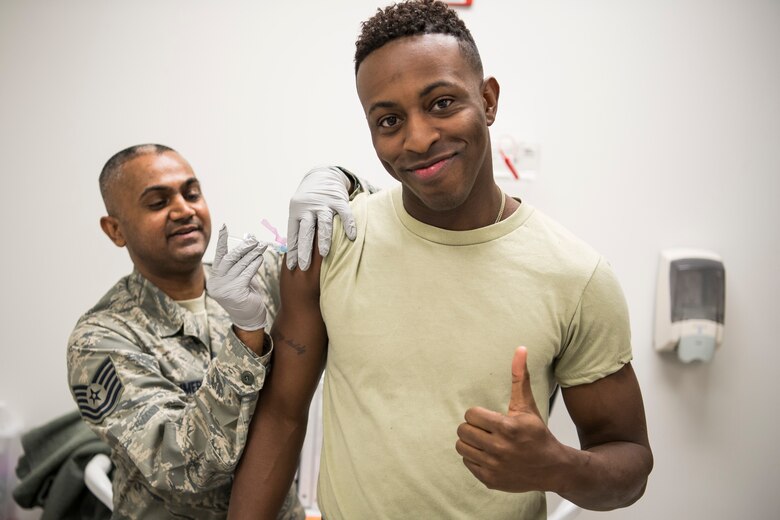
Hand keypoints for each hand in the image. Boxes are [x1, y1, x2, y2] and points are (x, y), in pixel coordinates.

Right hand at [207, 225, 267, 330]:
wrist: (249, 319)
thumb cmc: (246, 297)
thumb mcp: (241, 278)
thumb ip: (242, 263)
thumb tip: (249, 241)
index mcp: (215, 279)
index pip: (218, 256)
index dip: (222, 241)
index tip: (224, 227)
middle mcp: (217, 283)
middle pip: (229, 259)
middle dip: (243, 247)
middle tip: (254, 240)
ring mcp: (224, 289)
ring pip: (239, 265)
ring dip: (252, 254)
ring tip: (261, 247)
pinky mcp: (235, 292)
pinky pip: (246, 273)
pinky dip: (254, 264)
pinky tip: (260, 258)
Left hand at [286, 166, 356, 270]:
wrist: (322, 176)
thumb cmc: (310, 201)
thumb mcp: (300, 211)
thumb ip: (299, 229)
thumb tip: (294, 255)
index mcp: (296, 212)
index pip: (293, 234)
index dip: (293, 251)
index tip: (293, 267)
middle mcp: (308, 208)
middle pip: (306, 231)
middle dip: (304, 250)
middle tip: (304, 266)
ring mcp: (324, 204)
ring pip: (323, 223)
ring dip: (323, 239)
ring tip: (324, 254)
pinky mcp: (338, 200)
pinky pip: (344, 214)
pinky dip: (348, 225)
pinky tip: (352, 237)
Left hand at [455, 346, 564, 492]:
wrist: (553, 467)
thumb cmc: (538, 434)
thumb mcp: (528, 405)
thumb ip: (519, 377)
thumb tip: (520, 349)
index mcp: (507, 427)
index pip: (471, 415)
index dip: (478, 414)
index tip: (488, 417)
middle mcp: (499, 448)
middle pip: (463, 431)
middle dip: (472, 427)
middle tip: (484, 428)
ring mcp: (494, 466)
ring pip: (462, 447)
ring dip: (470, 442)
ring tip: (484, 440)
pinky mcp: (490, 480)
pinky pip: (467, 463)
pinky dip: (474, 458)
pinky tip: (488, 455)